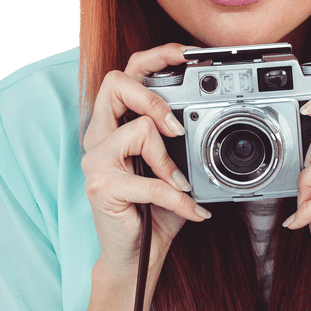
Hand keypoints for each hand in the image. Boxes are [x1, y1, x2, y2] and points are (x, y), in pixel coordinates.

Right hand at [81, 44, 210, 284]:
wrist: (135, 258)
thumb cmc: (154, 213)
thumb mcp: (174, 170)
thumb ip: (182, 144)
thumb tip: (215, 120)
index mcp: (114, 127)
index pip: (125, 76)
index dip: (153, 58)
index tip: (183, 53)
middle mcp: (99, 137)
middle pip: (115, 84)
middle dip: (152, 97)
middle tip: (176, 126)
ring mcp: (96, 160)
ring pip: (139, 130)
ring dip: (168, 162)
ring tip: (179, 185)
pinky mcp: (101, 185)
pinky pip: (151, 181)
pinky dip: (177, 198)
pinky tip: (190, 209)